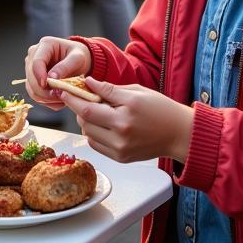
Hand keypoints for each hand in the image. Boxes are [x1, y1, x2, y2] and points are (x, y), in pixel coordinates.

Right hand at [23, 37, 92, 107]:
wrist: (78, 61)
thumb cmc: (79, 56)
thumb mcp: (77, 58)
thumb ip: (65, 66)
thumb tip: (51, 77)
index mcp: (45, 45)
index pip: (36, 62)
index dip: (40, 75)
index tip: (48, 85)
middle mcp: (34, 56)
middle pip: (31, 77)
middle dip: (44, 91)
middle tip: (59, 97)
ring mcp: (32, 69)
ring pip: (31, 89)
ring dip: (45, 98)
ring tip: (62, 100)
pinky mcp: (33, 81)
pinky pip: (36, 95)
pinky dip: (47, 101)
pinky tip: (59, 101)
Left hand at [58, 77, 194, 163]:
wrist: (179, 134)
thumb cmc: (160, 109)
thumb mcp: (136, 91)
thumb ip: (109, 89)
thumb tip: (88, 84)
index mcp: (126, 113)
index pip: (89, 106)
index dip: (73, 97)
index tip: (64, 89)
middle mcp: (121, 133)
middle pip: (85, 120)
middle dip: (77, 107)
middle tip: (78, 97)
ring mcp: (120, 149)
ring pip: (88, 133)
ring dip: (85, 120)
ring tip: (95, 110)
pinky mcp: (121, 158)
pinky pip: (96, 145)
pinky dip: (93, 133)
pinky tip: (102, 123)